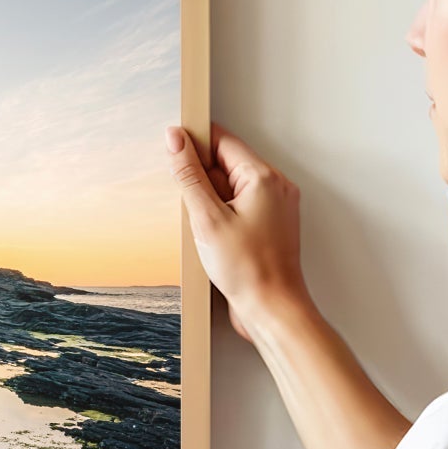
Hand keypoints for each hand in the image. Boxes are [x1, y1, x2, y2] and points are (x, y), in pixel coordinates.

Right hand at [166, 123, 310, 341]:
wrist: (271, 309)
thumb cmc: (247, 269)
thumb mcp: (207, 218)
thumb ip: (189, 175)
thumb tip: (175, 138)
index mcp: (263, 177)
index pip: (223, 141)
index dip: (194, 143)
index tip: (172, 150)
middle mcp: (275, 186)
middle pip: (227, 164)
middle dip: (202, 180)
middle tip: (193, 209)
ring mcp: (275, 206)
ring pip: (231, 187)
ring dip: (210, 201)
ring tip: (207, 230)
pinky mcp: (269, 225)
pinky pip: (239, 206)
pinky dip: (222, 216)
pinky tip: (214, 239)